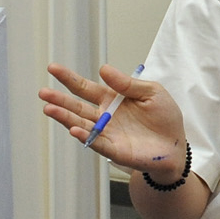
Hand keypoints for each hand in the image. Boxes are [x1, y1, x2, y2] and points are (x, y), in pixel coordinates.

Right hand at [39, 62, 186, 177]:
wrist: (176, 145)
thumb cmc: (164, 117)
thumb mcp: (152, 92)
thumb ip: (128, 83)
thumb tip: (103, 69)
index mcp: (112, 99)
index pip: (86, 87)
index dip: (69, 78)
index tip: (52, 68)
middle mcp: (104, 116)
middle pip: (77, 107)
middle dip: (59, 100)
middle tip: (43, 93)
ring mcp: (107, 133)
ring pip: (80, 124)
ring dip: (65, 118)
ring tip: (49, 109)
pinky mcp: (114, 149)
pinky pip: (96, 142)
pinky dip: (84, 136)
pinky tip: (73, 129)